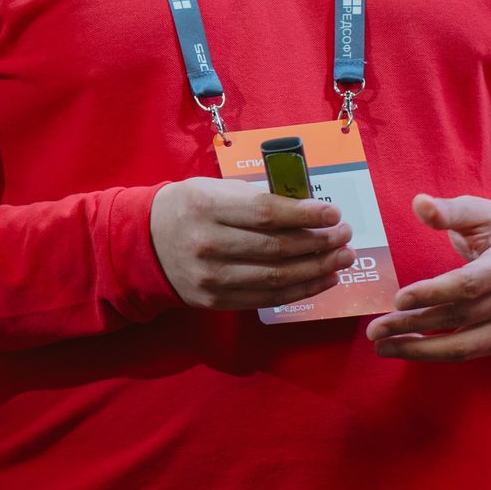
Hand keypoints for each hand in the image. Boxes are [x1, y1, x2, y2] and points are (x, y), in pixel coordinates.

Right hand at [149, 177, 352, 310]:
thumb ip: (254, 198)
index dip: (305, 215)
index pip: (266, 213)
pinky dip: (301, 290)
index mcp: (206, 206)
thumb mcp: (213, 189)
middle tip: (345, 235)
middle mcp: (207, 243)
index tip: (334, 214)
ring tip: (342, 258)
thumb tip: (307, 208)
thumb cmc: (188, 208)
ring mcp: (211, 277)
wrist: (145, 245)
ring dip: (317, 269)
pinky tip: (323, 279)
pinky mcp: (216, 301)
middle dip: (319, 243)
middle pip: (276, 248)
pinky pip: (267, 298)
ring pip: (276, 278)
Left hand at [364, 193, 490, 361]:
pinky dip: (433, 354)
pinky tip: (404, 348)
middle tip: (374, 329)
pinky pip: (465, 353)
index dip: (433, 293)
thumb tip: (419, 203)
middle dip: (413, 324)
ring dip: (419, 349)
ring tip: (382, 346)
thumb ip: (448, 211)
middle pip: (458, 316)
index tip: (398, 299)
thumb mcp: (478, 211)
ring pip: (461, 346)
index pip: (469, 284)